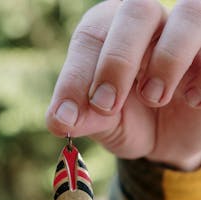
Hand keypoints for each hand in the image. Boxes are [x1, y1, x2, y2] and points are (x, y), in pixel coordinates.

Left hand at [46, 0, 200, 170]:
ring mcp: (185, 37)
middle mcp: (147, 26)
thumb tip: (60, 120)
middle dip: (119, 60)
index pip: (91, 37)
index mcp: (110, 35)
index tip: (67, 117)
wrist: (166, 140)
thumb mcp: (103, 123)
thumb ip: (83, 117)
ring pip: (189, 14)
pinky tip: (191, 102)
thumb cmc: (130, 122)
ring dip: (168, 59)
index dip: (76, 76)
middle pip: (137, 11)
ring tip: (154, 99)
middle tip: (107, 104)